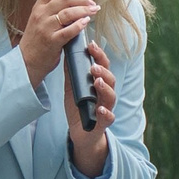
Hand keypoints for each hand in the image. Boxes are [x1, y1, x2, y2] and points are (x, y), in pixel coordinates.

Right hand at [16, 0, 98, 87]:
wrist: (26, 61)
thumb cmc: (37, 40)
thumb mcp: (40, 19)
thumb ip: (53, 9)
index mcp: (38, 6)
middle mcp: (41, 14)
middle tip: (92, 3)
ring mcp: (46, 28)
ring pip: (68, 12)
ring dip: (85, 10)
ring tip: (94, 11)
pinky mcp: (52, 41)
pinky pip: (69, 30)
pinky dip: (80, 25)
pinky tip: (86, 22)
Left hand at [65, 41, 113, 176]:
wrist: (82, 133)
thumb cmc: (80, 108)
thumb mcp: (73, 89)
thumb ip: (73, 73)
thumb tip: (67, 53)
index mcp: (99, 84)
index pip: (103, 66)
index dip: (99, 55)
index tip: (91, 45)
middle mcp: (105, 95)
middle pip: (110, 79)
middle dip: (103, 71)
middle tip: (94, 66)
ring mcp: (106, 108)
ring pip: (111, 96)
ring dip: (105, 88)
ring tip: (97, 82)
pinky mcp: (103, 123)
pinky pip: (108, 118)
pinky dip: (106, 113)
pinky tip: (100, 109)